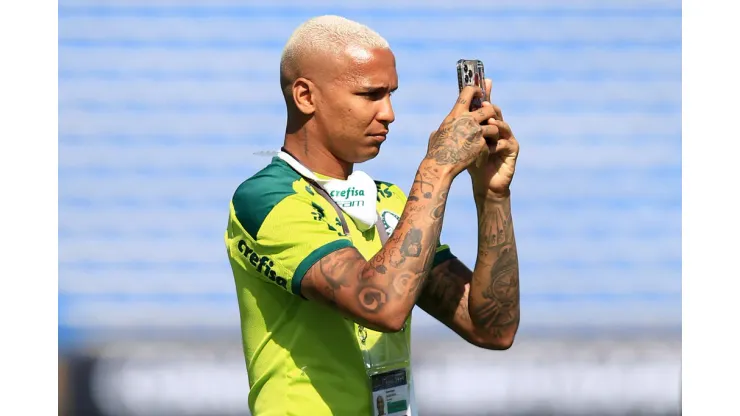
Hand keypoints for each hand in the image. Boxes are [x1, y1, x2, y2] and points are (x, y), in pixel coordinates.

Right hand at [424, 86, 499, 177]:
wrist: (440, 166)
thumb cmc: (435, 152)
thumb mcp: (436, 135)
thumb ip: (442, 129)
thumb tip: (438, 131)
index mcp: (456, 114)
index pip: (468, 92)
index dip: (476, 90)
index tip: (480, 93)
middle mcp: (468, 120)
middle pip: (490, 109)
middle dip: (492, 114)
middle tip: (490, 119)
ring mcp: (476, 132)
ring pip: (494, 127)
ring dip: (493, 134)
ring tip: (489, 140)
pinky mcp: (482, 145)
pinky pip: (490, 144)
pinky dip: (487, 149)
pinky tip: (482, 155)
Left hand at [467, 79, 519, 197]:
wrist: (484, 183)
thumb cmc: (473, 163)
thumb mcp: (463, 146)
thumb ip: (456, 136)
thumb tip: (439, 126)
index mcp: (486, 125)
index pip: (484, 106)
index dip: (483, 95)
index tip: (479, 84)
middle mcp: (498, 128)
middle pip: (496, 112)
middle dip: (489, 107)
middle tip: (483, 104)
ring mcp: (507, 138)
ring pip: (503, 125)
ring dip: (495, 123)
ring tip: (489, 122)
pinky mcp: (512, 150)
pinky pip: (506, 143)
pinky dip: (497, 144)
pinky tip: (490, 147)